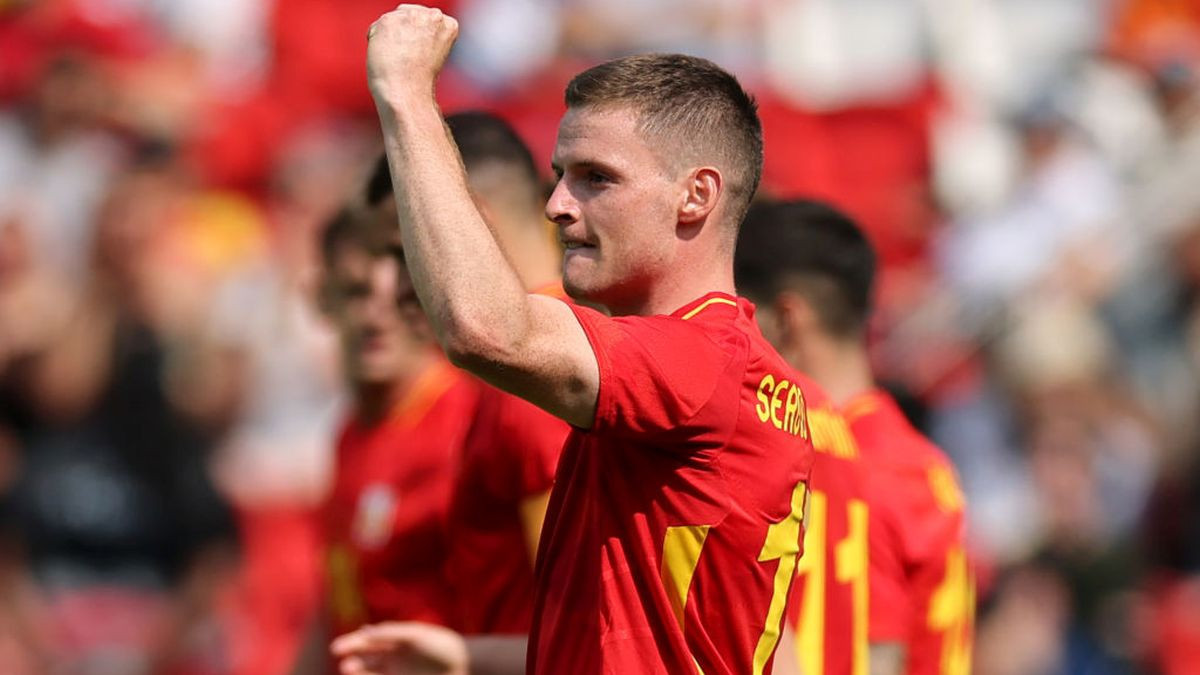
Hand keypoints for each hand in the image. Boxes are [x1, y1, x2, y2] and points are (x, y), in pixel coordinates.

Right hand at [331, 622, 468, 674]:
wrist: (465, 667)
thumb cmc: (441, 647)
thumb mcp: (415, 636)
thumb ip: (390, 633)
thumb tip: (363, 631)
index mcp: (395, 640)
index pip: (367, 641)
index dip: (350, 644)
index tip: (336, 648)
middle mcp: (393, 658)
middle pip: (365, 660)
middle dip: (353, 663)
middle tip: (347, 665)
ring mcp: (397, 674)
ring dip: (360, 674)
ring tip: (350, 670)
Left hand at [367, 4, 458, 104]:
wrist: (407, 93)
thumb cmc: (419, 82)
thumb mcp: (433, 53)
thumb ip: (425, 34)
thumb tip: (405, 26)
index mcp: (447, 24)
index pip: (425, 19)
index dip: (418, 38)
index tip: (420, 54)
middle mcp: (432, 15)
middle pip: (408, 14)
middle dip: (403, 32)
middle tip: (407, 58)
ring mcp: (410, 16)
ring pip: (391, 20)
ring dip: (389, 37)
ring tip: (398, 58)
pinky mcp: (388, 20)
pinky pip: (375, 29)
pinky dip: (375, 43)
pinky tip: (386, 56)